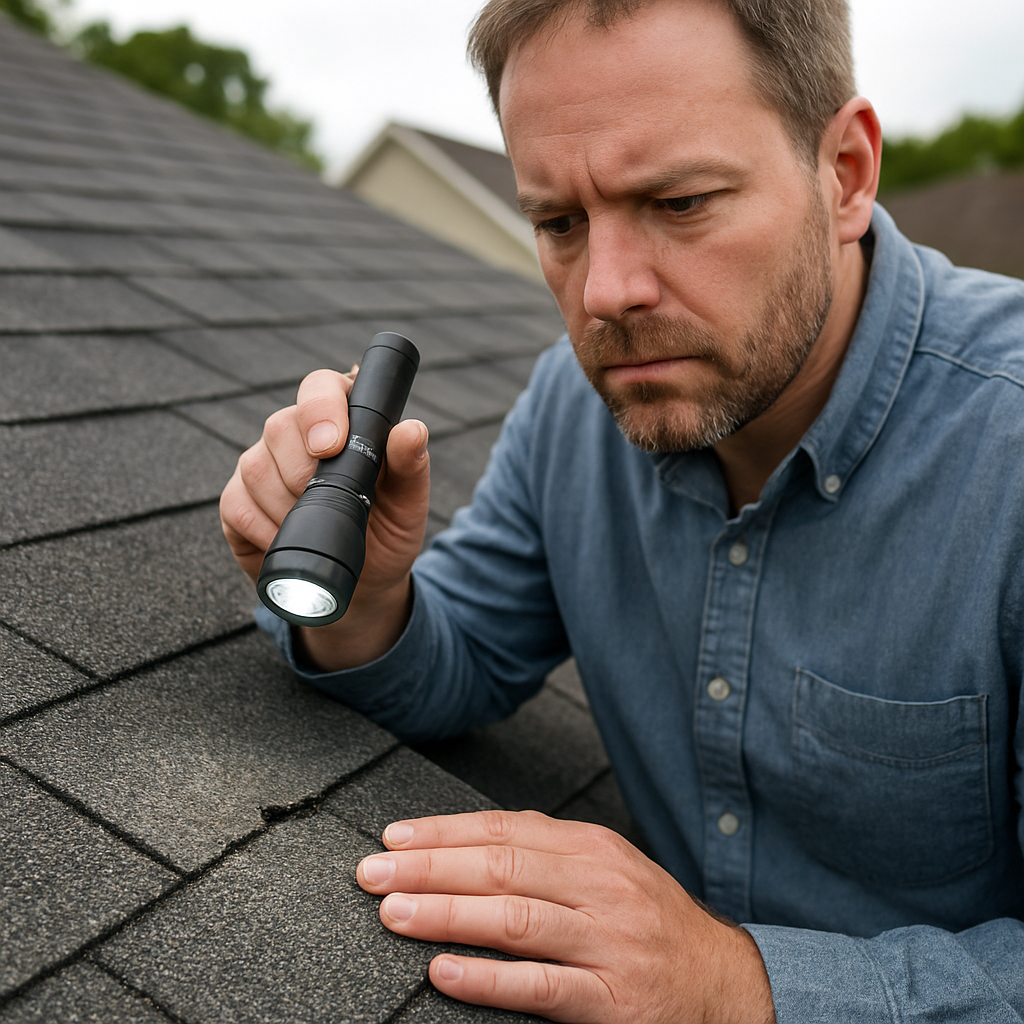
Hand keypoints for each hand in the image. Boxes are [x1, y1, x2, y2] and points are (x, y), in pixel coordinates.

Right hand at [219, 366, 430, 669]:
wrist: (361, 584)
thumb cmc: (387, 532)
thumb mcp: (409, 504)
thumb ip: (411, 465)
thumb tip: (411, 431)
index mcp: (343, 419)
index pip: (321, 388)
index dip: (321, 410)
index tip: (331, 447)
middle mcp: (296, 433)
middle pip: (281, 426)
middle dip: (307, 474)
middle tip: (335, 504)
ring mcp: (262, 463)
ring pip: (256, 467)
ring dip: (289, 507)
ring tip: (319, 525)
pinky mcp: (237, 499)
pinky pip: (237, 504)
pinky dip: (266, 530)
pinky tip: (288, 539)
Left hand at [356, 810, 774, 1022]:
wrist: (723, 982)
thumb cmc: (649, 921)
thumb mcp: (607, 870)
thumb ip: (548, 851)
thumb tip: (470, 837)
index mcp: (592, 848)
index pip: (504, 829)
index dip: (444, 831)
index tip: (393, 837)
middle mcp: (599, 886)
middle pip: (502, 867)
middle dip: (430, 868)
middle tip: (373, 872)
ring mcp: (607, 942)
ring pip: (514, 920)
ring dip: (446, 914)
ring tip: (393, 913)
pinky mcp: (612, 999)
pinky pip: (541, 986)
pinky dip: (487, 979)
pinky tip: (444, 972)